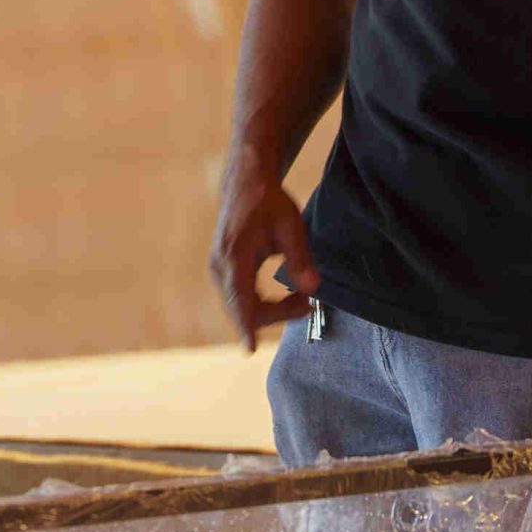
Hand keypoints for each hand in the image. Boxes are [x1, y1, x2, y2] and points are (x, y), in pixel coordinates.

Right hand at [208, 170, 320, 351]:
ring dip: (271, 310)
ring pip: (241, 306)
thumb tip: (313, 288)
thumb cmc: (269, 203)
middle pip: (244, 308)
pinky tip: (281, 297)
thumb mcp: (291, 226)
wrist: (245, 182)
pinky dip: (260, 303)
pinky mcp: (221, 270)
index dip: (246, 326)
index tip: (250, 349)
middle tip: (308, 304)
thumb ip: (301, 258)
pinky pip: (239, 297)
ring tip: (299, 299)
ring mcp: (217, 269)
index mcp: (235, 255)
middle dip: (277, 314)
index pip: (241, 299)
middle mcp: (220, 266)